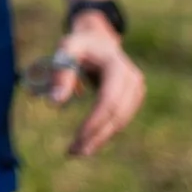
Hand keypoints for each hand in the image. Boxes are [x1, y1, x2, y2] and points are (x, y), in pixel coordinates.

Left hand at [48, 10, 144, 156]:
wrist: (98, 39)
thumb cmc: (78, 44)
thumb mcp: (66, 50)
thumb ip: (60, 73)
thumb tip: (54, 104)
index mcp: (117, 66)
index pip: (108, 102)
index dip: (94, 122)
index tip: (77, 138)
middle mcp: (133, 79)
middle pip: (117, 116)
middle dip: (96, 136)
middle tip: (73, 152)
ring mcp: (137, 90)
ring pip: (121, 122)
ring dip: (100, 138)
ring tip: (77, 151)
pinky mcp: (134, 99)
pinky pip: (120, 120)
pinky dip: (105, 132)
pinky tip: (88, 141)